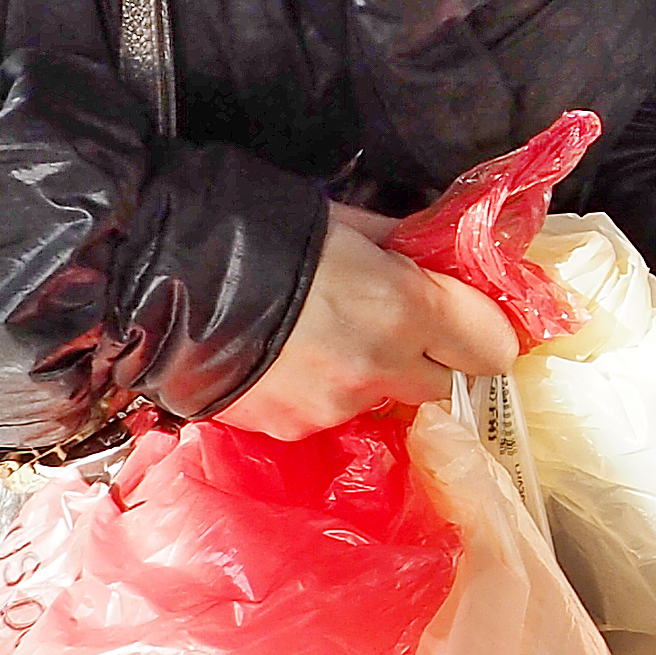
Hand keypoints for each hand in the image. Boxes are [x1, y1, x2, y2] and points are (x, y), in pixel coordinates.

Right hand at [216, 205, 522, 439]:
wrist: (163, 279)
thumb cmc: (262, 233)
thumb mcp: (349, 223)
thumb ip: (404, 248)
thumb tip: (436, 256)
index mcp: (410, 308)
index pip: (492, 347)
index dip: (483, 333)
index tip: (468, 321)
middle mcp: (383, 368)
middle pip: (444, 384)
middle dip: (429, 358)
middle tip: (394, 324)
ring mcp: (335, 407)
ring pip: (382, 400)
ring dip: (369, 375)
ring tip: (320, 336)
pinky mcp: (292, 430)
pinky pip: (329, 414)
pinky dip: (319, 391)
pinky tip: (284, 359)